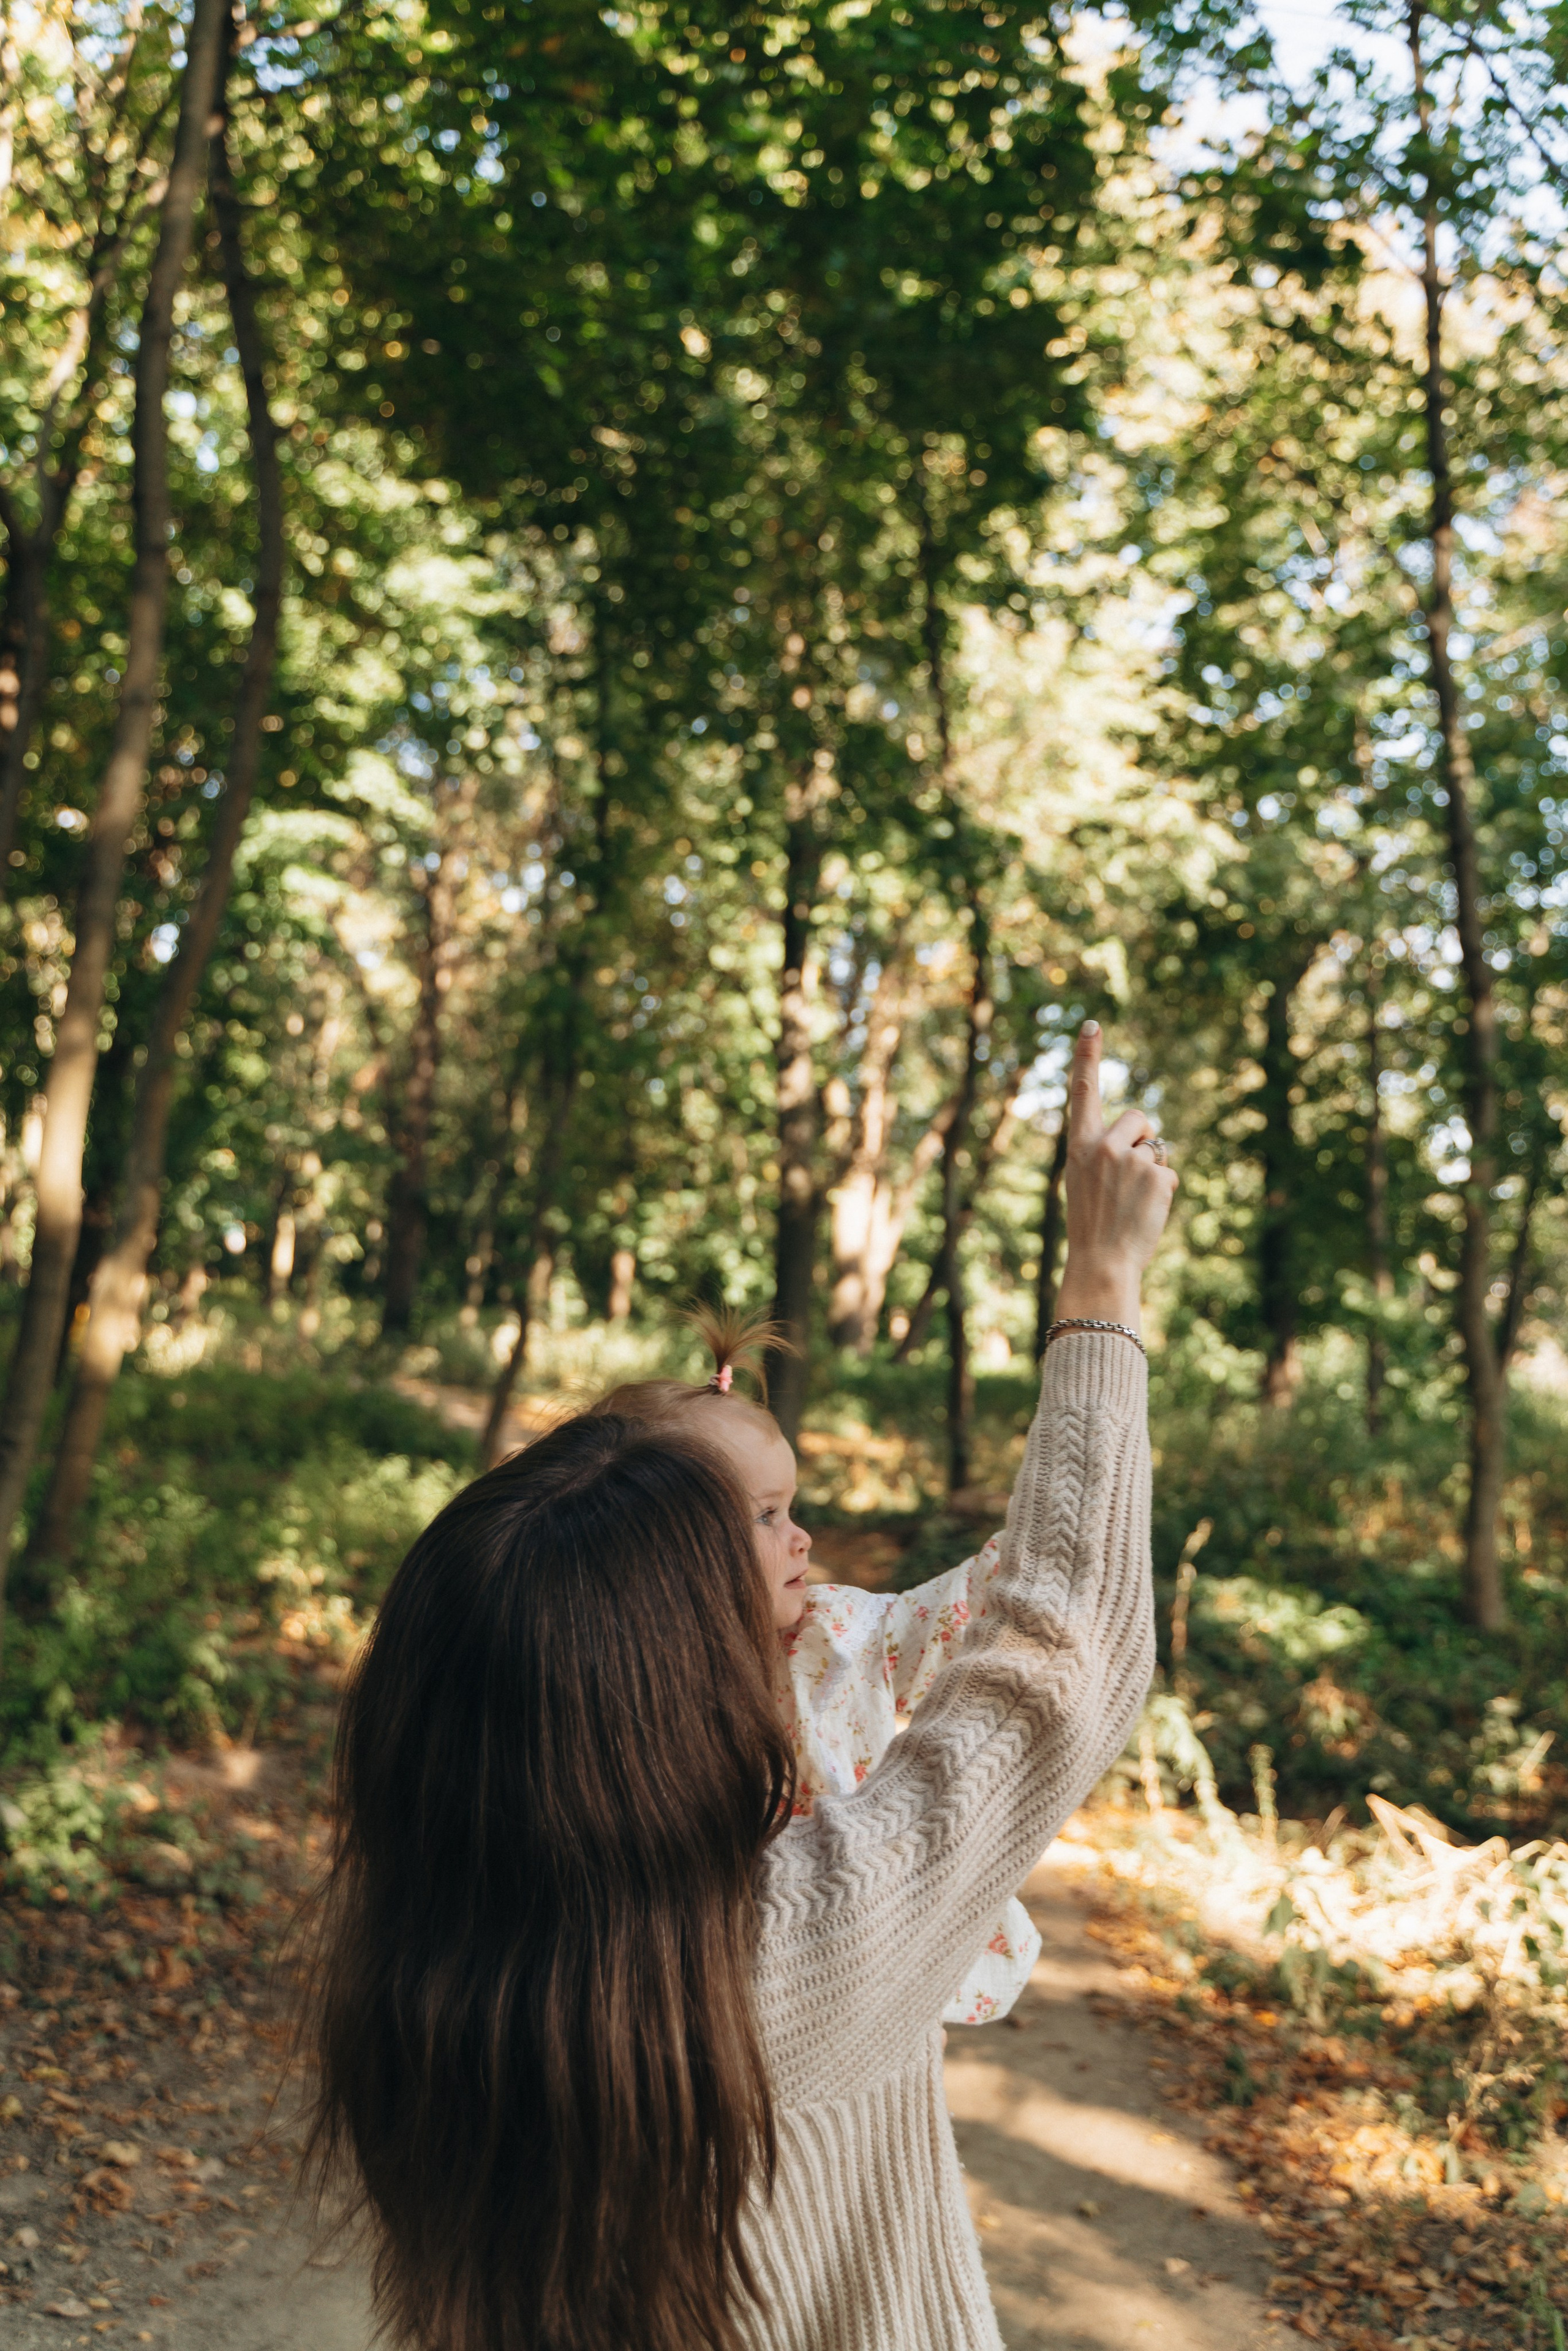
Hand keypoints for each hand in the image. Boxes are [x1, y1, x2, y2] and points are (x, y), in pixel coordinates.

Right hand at [1052, 1023, 1176, 1330]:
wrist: (1101, 1262)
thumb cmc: (1092, 1225)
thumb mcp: (1085, 1181)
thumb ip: (1103, 1153)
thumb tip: (1146, 1142)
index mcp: (1079, 1146)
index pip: (1084, 1092)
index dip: (1088, 1056)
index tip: (1093, 1025)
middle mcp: (1103, 1146)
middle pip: (1139, 1119)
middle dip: (1143, 1139)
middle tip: (1130, 1176)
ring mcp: (1130, 1160)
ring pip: (1156, 1150)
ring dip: (1152, 1171)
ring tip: (1133, 1203)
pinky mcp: (1156, 1176)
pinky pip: (1168, 1174)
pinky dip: (1163, 1194)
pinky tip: (1146, 1212)